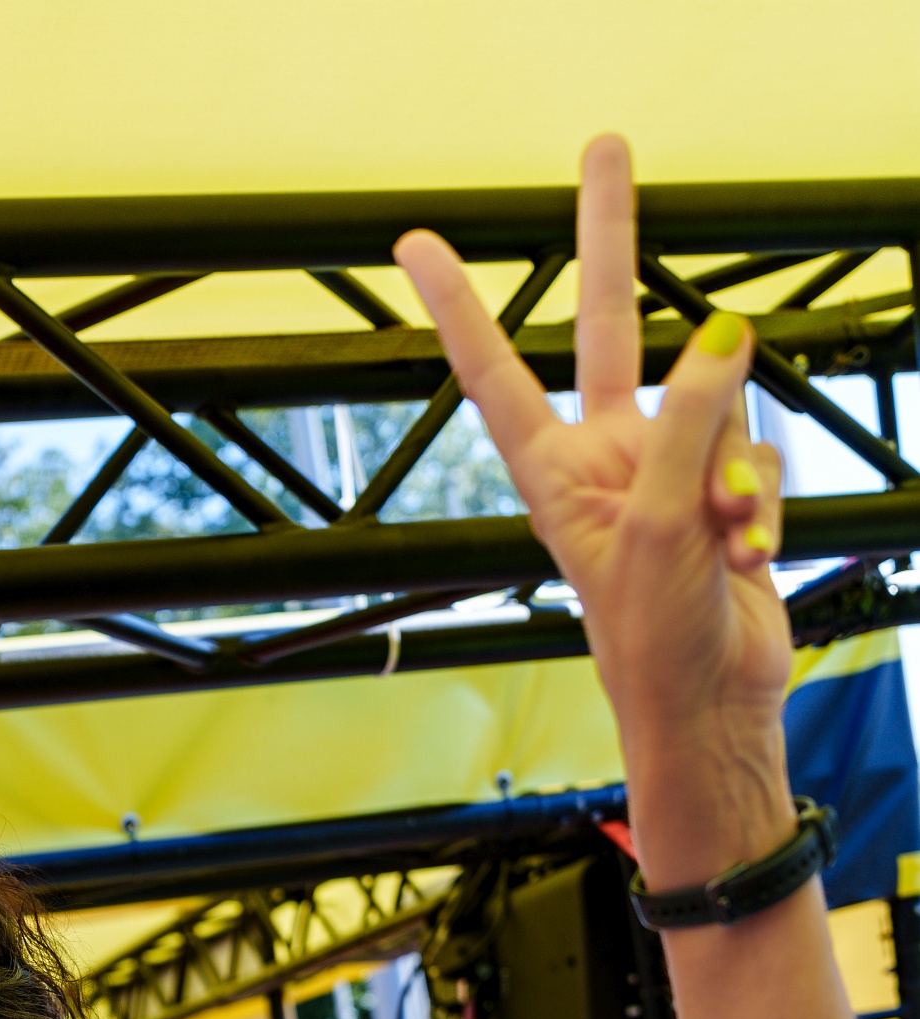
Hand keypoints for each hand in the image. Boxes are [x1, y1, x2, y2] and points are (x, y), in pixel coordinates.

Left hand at [395, 135, 793, 870]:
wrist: (711, 709)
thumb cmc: (654, 639)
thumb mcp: (660, 519)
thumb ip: (688, 419)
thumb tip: (724, 336)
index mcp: (554, 472)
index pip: (498, 370)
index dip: (461, 306)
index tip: (418, 245)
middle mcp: (607, 458)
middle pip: (613, 326)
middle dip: (615, 237)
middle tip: (605, 148)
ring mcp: (669, 471)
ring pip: (719, 408)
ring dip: (731, 473)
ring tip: (717, 543)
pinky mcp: (724, 494)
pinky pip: (757, 458)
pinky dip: (761, 505)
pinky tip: (746, 557)